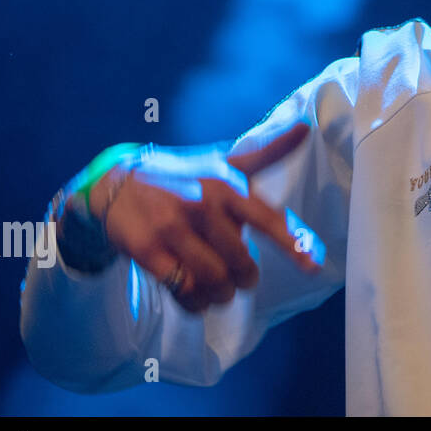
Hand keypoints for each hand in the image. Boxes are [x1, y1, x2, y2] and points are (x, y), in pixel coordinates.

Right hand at [91, 122, 319, 313]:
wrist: (117, 183)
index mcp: (227, 184)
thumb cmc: (184, 175)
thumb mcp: (224, 160)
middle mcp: (202, 204)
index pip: (267, 218)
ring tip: (221, 292)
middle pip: (240, 262)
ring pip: (213, 280)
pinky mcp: (147, 249)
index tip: (313, 266)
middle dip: (246, 279)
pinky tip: (196, 299)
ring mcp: (173, 227)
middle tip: (242, 280)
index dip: (291, 243)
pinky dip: (195, 303)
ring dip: (222, 294)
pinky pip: (182, 290)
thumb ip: (267, 152)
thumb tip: (305, 126)